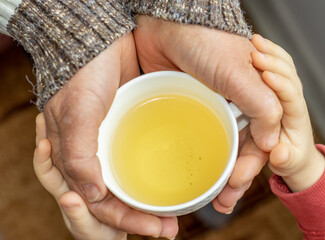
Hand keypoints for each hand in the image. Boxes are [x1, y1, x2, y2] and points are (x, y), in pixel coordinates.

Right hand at [43, 33, 177, 238]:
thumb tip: (92, 196)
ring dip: (152, 199)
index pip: (100, 203)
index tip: (154, 228)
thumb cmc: (81, 74)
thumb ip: (79, 156)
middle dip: (142, 217)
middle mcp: (96, 156)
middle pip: (119, 199)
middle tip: (171, 228)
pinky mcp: (134, 126)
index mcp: (77, 159)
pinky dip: (158, 170)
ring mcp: (117, 142)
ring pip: (133, 182)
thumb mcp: (76, 114)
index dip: (125, 220)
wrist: (99, 40)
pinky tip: (176, 176)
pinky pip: (145, 156)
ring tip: (178, 212)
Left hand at [133, 16, 281, 212]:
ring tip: (209, 198)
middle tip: (223, 200)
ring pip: (217, 148)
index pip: (260, 139)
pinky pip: (194, 137)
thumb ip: (262, 107)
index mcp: (253, 98)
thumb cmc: (205, 40)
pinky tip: (189, 173)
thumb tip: (270, 142)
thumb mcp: (239, 74)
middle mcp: (233, 105)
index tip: (239, 183)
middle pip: (239, 149)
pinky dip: (195, 157)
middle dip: (234, 177)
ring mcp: (209, 108)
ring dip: (215, 173)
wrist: (167, 23)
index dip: (253, 164)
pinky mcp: (187, 107)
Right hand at [251, 34, 324, 191]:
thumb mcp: (286, 163)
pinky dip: (266, 53)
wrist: (297, 159)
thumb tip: (277, 152)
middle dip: (273, 62)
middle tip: (255, 51)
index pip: (292, 95)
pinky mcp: (272, 90)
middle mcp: (291, 101)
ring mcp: (283, 93)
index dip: (280, 84)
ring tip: (254, 42)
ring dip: (268, 53)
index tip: (265, 75)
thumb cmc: (291, 159)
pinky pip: (274, 65)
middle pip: (288, 75)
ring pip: (281, 66)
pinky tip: (253, 44)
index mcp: (297, 117)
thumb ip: (282, 158)